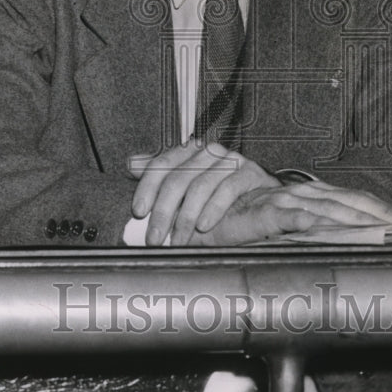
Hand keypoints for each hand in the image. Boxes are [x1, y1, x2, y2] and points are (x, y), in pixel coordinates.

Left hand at [128, 141, 278, 246]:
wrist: (261, 200)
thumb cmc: (218, 197)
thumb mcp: (186, 189)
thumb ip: (161, 177)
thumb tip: (130, 163)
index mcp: (188, 151)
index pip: (160, 164)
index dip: (147, 187)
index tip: (138, 211)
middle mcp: (207, 151)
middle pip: (178, 178)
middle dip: (163, 212)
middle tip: (155, 237)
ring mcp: (229, 159)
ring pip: (200, 185)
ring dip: (186, 218)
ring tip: (179, 239)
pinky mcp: (249, 172)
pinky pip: (228, 188)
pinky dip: (213, 209)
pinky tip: (204, 225)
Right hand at [189, 178, 391, 245]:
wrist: (196, 218)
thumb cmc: (232, 225)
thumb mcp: (276, 232)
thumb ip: (302, 237)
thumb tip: (332, 248)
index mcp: (304, 197)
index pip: (353, 201)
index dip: (381, 212)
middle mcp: (298, 193)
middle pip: (352, 203)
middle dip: (385, 217)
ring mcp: (286, 199)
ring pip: (335, 208)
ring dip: (366, 222)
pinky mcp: (270, 210)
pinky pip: (305, 218)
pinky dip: (329, 225)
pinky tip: (347, 233)